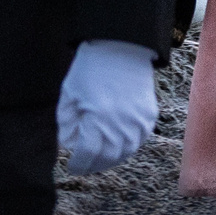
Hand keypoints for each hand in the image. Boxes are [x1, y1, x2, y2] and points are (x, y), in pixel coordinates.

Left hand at [56, 39, 158, 176]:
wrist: (122, 47)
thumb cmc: (91, 69)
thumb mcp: (69, 94)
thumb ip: (66, 124)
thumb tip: (69, 146)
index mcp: (98, 118)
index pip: (87, 154)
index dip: (78, 165)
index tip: (72, 167)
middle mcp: (121, 123)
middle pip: (107, 158)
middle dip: (93, 165)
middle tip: (84, 166)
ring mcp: (138, 120)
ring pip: (125, 152)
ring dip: (111, 160)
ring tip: (100, 159)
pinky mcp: (149, 115)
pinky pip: (139, 140)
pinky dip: (128, 147)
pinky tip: (118, 146)